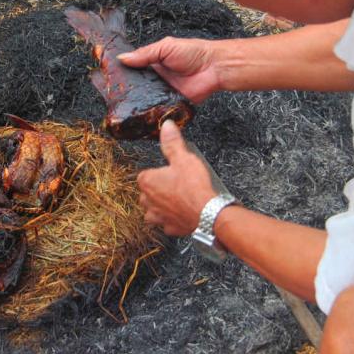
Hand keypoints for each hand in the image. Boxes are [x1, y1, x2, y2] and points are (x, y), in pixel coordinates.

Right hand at [118, 37, 219, 103]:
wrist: (213, 68)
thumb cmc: (194, 53)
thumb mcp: (165, 47)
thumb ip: (145, 54)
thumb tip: (122, 57)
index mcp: (153, 63)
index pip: (133, 68)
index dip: (121, 72)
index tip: (107, 75)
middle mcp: (156, 79)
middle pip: (136, 86)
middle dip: (125, 89)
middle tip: (111, 92)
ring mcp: (162, 92)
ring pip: (144, 99)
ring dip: (136, 101)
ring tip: (119, 105)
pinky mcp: (170, 104)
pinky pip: (157, 109)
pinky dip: (150, 111)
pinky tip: (139, 113)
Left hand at [137, 120, 215, 235]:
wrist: (207, 213)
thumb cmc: (193, 186)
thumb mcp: (183, 158)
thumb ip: (172, 142)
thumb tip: (166, 125)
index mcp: (147, 182)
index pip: (146, 175)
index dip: (159, 173)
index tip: (171, 171)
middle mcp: (148, 201)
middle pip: (148, 193)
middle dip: (159, 189)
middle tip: (177, 184)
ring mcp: (158, 217)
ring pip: (154, 210)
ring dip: (162, 206)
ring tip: (178, 199)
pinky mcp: (169, 228)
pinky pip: (167, 223)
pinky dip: (173, 218)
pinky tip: (184, 212)